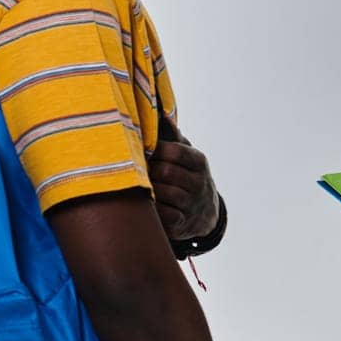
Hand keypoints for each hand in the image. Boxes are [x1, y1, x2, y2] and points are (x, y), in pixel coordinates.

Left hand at [150, 119, 220, 241]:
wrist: (205, 213)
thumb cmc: (188, 177)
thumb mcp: (188, 157)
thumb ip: (175, 139)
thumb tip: (162, 115)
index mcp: (199, 162)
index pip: (176, 152)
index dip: (155, 150)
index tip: (142, 149)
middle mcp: (199, 183)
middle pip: (166, 172)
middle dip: (149, 170)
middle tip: (135, 168)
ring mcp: (192, 205)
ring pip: (163, 193)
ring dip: (148, 188)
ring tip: (138, 183)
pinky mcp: (182, 224)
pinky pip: (162, 214)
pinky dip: (151, 208)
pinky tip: (145, 202)